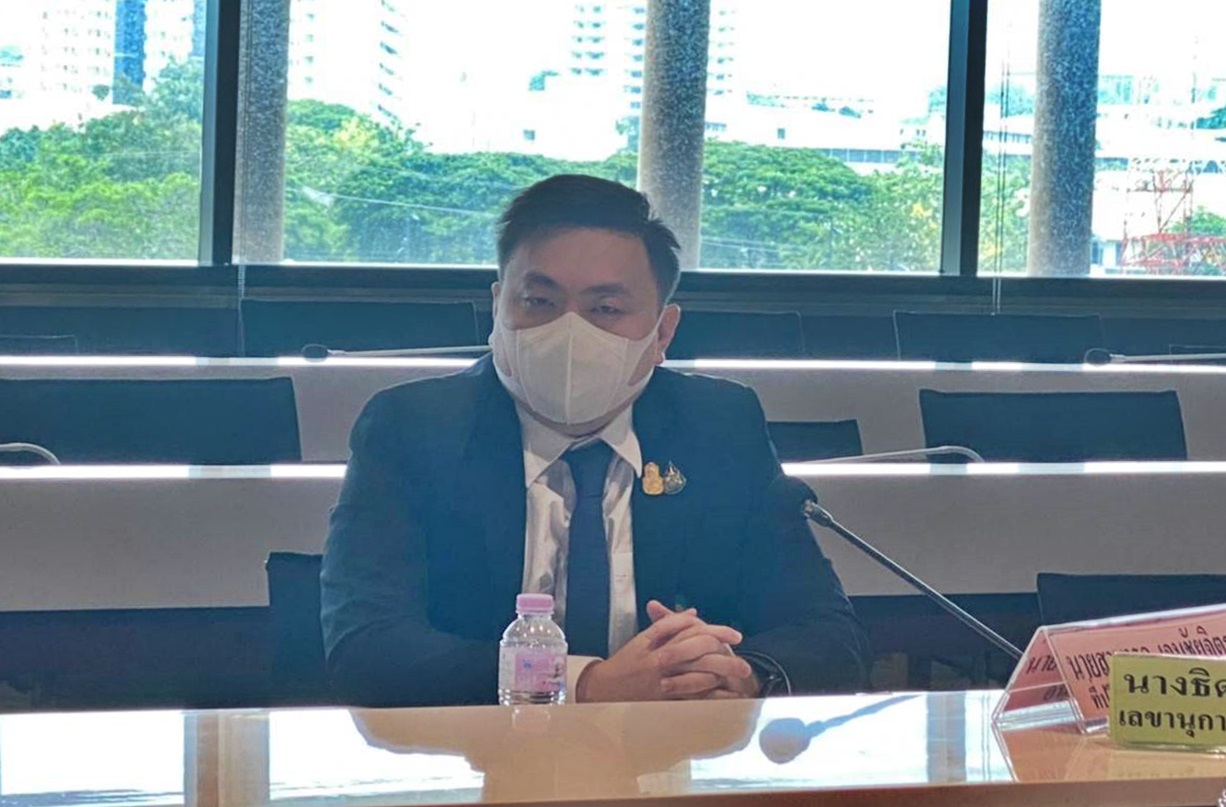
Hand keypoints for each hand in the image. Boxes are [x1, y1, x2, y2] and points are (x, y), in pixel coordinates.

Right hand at [575, 601, 750, 701]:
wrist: (602, 689)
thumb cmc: (626, 663)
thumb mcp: (644, 639)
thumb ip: (668, 624)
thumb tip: (694, 613)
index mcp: (654, 638)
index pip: (689, 627)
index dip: (715, 629)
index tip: (734, 635)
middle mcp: (659, 656)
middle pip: (697, 645)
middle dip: (724, 648)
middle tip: (742, 652)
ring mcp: (661, 678)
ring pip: (697, 669)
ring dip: (723, 670)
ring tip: (740, 674)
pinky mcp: (662, 697)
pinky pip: (692, 694)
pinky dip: (711, 692)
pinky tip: (726, 692)